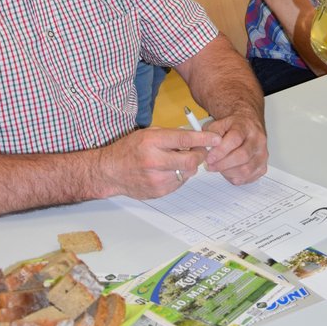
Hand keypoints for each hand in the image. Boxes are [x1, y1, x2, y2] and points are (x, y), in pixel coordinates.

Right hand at [99, 127, 220, 199]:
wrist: (110, 171)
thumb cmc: (129, 149)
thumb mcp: (149, 134)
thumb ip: (172, 136)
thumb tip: (197, 138)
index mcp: (152, 141)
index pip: (184, 139)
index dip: (204, 138)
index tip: (216, 139)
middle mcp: (154, 160)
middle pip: (191, 160)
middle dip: (200, 155)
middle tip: (199, 150)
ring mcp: (157, 178)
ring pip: (187, 172)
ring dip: (187, 166)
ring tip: (175, 160)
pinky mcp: (159, 191)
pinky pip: (179, 183)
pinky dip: (178, 176)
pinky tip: (166, 171)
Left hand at [204, 109, 267, 183]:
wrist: (248, 125)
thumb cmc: (234, 126)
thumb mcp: (219, 123)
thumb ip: (211, 133)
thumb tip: (207, 146)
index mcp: (246, 126)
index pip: (235, 139)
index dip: (221, 151)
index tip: (209, 157)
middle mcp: (258, 140)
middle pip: (242, 156)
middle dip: (223, 164)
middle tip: (210, 165)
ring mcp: (262, 154)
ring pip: (246, 170)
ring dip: (228, 172)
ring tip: (218, 167)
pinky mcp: (262, 166)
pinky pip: (248, 178)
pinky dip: (235, 177)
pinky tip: (228, 171)